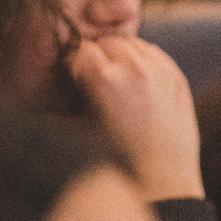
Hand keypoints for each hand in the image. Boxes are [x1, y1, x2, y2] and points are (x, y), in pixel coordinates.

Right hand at [66, 33, 203, 200]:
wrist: (161, 180)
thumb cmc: (113, 160)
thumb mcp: (78, 126)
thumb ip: (63, 97)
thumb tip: (43, 82)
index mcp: (104, 79)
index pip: (80, 49)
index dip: (72, 62)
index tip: (71, 75)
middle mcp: (134, 68)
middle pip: (106, 41)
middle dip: (97, 55)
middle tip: (92, 76)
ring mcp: (160, 71)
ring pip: (132, 42)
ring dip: (120, 54)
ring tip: (115, 76)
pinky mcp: (177, 78)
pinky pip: (155, 52)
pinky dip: (143, 59)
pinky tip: (136, 79)